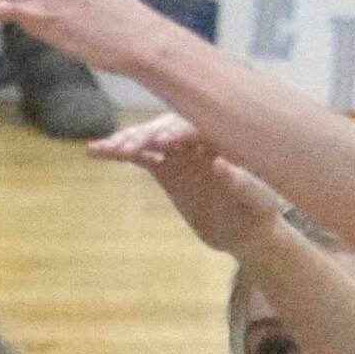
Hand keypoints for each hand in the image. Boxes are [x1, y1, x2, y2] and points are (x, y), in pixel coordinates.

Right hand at [89, 114, 284, 254]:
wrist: (245, 226)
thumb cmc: (259, 207)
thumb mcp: (258, 198)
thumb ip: (242, 183)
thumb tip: (221, 166)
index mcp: (223, 137)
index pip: (199, 128)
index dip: (181, 133)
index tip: (165, 142)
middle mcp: (198, 136)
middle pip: (167, 127)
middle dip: (149, 135)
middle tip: (130, 146)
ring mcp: (178, 149)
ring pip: (149, 138)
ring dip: (127, 141)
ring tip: (107, 148)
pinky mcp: (164, 164)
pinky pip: (139, 154)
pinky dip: (119, 152)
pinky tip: (95, 152)